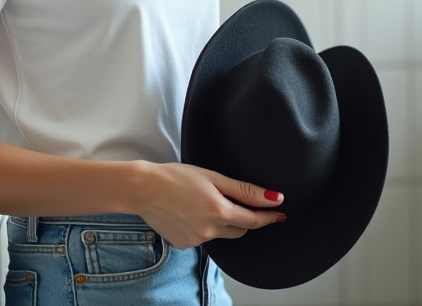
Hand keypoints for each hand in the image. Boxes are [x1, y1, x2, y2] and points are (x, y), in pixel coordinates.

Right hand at [132, 162, 284, 248]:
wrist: (143, 188)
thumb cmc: (175, 177)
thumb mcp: (213, 177)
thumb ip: (244, 190)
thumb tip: (273, 198)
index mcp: (219, 211)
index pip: (254, 220)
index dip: (269, 216)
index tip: (279, 213)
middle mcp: (210, 230)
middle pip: (240, 229)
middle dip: (242, 217)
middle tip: (232, 200)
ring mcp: (196, 240)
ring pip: (221, 234)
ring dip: (221, 222)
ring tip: (202, 202)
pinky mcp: (184, 245)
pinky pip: (203, 238)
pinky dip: (203, 227)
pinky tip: (189, 212)